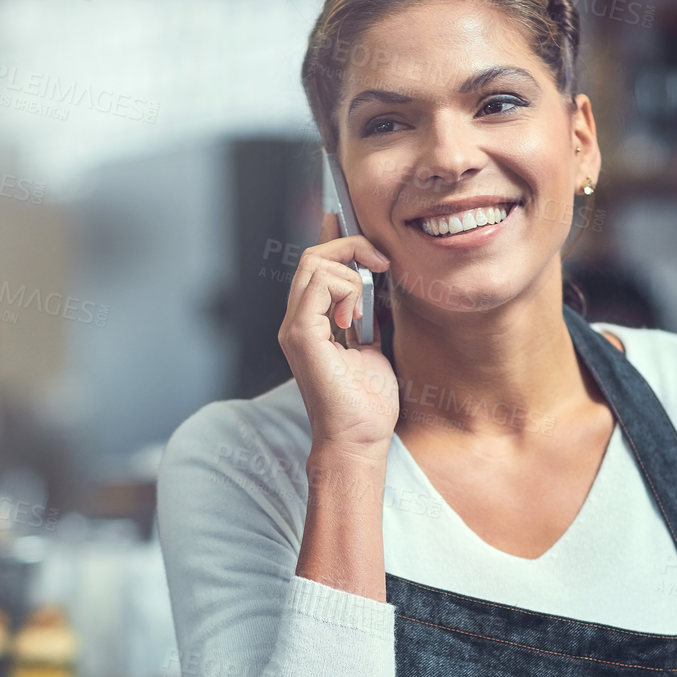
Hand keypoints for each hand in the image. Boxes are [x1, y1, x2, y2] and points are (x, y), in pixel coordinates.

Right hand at [277, 212, 396, 457]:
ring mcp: (295, 327)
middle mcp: (297, 321)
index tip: (365, 237)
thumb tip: (377, 284)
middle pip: (313, 257)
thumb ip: (368, 316)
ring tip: (366, 312)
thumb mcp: (372, 347)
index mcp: (311, 323)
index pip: (315, 266)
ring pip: (315, 263)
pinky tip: (356, 321)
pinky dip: (346, 291)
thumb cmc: (367, 404)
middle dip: (351, 247)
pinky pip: (319, 285)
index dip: (336, 239)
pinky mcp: (301, 334)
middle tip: (381, 263)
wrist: (360, 439)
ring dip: (352, 274)